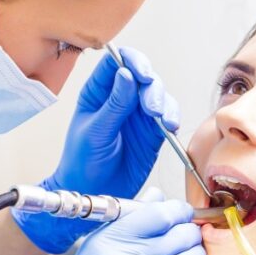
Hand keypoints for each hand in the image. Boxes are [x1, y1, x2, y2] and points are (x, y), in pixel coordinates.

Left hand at [15, 48, 178, 252]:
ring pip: (159, 95)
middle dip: (152, 88)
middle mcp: (121, 98)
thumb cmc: (82, 162)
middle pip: (143, 76)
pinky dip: (173, 118)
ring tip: (163, 121)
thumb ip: (113, 105)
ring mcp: (138, 114)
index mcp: (99, 92)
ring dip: (164, 103)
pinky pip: (168, 116)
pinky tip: (170, 127)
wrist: (92, 193)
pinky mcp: (153, 132)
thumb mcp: (94, 132)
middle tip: (152, 108)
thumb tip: (126, 74)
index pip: (116, 62)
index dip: (132, 61)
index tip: (141, 74)